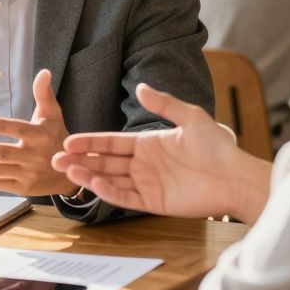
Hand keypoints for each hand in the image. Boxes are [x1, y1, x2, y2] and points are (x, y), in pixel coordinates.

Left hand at [0, 69, 76, 195]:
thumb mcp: (53, 115)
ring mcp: (27, 174)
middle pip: (2, 154)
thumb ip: (44, 94)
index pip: (19, 130)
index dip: (1, 126)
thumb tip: (43, 72)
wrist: (71, 170)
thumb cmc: (56, 137)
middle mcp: (34, 157)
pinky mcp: (21, 187)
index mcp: (41, 136)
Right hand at [50, 83, 270, 221]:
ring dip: (88, 175)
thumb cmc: (217, 146)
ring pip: (110, 180)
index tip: (68, 141)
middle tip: (54, 159)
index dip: (89, 141)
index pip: (110, 142)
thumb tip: (138, 86)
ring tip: (66, 171)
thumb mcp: (190, 117)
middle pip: (104, 161)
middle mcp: (143, 164)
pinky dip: (107, 192)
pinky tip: (92, 183)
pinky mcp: (154, 203)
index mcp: (148, 143)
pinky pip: (125, 198)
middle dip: (79, 160)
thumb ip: (164, 103)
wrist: (235, 177)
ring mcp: (147, 184)